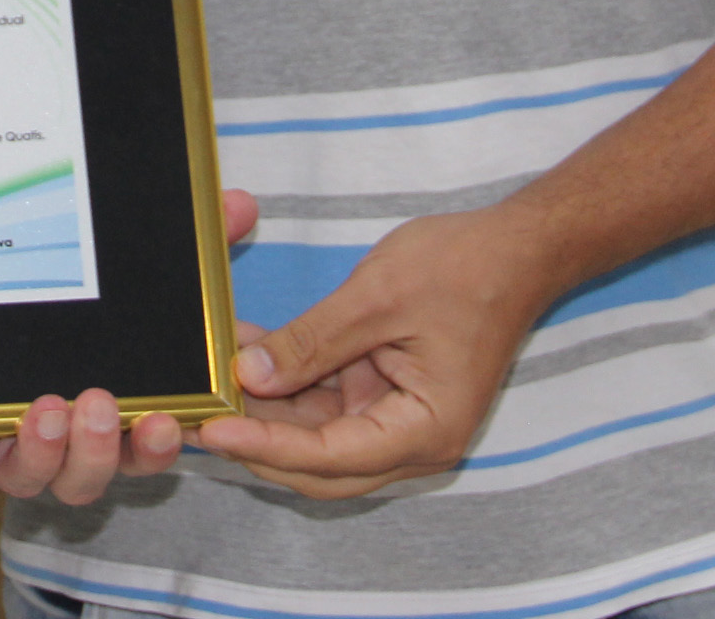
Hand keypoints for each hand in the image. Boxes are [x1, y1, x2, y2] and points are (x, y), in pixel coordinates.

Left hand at [0, 189, 258, 500]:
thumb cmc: (90, 305)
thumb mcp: (142, 272)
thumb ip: (194, 241)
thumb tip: (240, 205)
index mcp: (114, 418)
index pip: (144, 450)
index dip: (155, 448)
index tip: (164, 422)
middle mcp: (65, 442)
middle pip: (86, 476)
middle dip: (95, 449)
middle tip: (96, 402)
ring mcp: (13, 442)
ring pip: (28, 476)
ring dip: (41, 452)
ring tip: (46, 408)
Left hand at [192, 205, 558, 499]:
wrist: (516, 249)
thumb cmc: (465, 269)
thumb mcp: (376, 298)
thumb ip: (310, 343)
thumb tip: (248, 378)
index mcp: (424, 431)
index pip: (328, 456)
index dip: (264, 445)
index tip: (211, 428)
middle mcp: (413, 442)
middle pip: (319, 464)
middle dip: (259, 439)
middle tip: (199, 410)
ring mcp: (399, 421)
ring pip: (317, 437)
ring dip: (268, 410)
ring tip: (213, 375)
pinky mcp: (386, 396)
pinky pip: (327, 404)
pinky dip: (289, 384)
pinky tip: (247, 354)